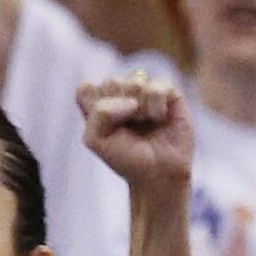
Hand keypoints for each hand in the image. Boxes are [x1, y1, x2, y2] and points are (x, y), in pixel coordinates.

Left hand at [79, 72, 192, 198]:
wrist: (157, 174)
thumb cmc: (126, 158)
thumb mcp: (96, 140)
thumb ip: (99, 112)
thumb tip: (132, 100)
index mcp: (100, 102)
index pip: (86, 88)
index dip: (94, 107)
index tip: (105, 128)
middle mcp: (122, 92)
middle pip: (111, 82)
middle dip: (118, 110)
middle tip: (128, 129)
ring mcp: (145, 89)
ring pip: (134, 80)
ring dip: (138, 110)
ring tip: (144, 124)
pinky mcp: (168, 91)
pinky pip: (157, 87)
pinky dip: (156, 109)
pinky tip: (160, 119)